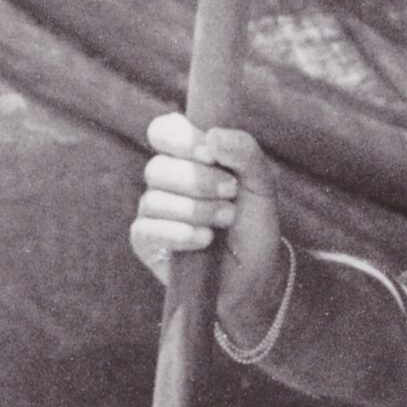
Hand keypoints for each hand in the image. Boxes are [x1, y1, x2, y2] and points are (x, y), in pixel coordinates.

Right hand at [130, 114, 286, 338]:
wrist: (256, 274)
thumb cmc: (254, 225)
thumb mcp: (261, 186)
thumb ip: (245, 153)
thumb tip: (213, 136)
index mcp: (188, 157)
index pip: (163, 131)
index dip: (182, 140)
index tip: (211, 155)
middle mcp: (166, 181)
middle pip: (158, 167)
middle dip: (198, 181)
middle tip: (230, 193)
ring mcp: (153, 211)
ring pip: (153, 199)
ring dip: (196, 210)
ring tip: (225, 220)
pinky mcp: (146, 241)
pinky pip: (146, 229)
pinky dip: (178, 233)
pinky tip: (204, 240)